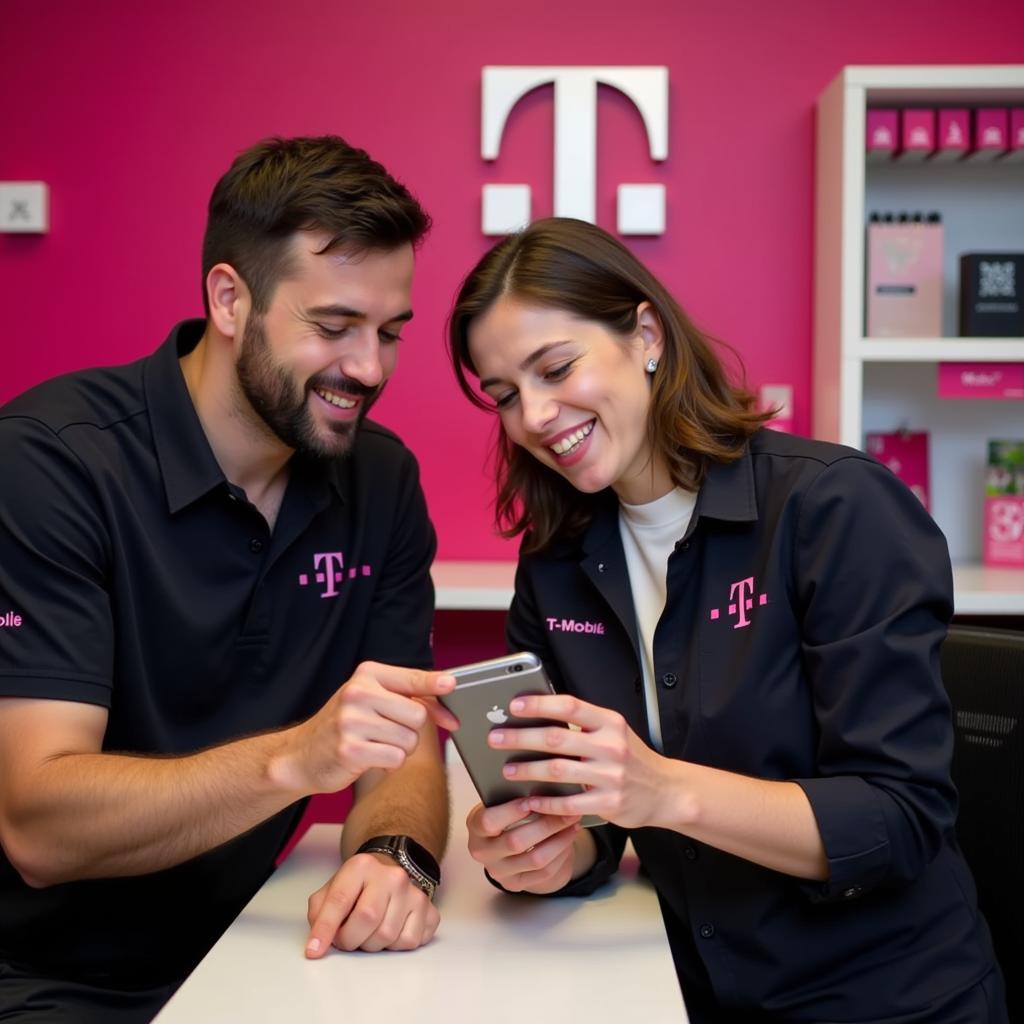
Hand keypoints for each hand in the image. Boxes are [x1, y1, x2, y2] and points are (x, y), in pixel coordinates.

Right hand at [281, 663, 456, 795]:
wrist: (301, 755)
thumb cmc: (344, 726)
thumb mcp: (371, 700)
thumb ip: (409, 699)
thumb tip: (449, 713)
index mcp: (367, 675)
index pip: (411, 677)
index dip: (435, 683)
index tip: (452, 683)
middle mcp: (358, 692)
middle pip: (417, 715)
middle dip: (411, 730)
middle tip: (389, 732)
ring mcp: (352, 721)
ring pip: (409, 739)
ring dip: (400, 749)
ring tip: (376, 745)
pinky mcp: (351, 749)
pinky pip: (396, 758)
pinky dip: (390, 763)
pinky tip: (371, 758)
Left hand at [305, 852, 438, 955]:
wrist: (389, 873)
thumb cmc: (358, 887)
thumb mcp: (332, 889)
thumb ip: (319, 912)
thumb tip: (317, 943)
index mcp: (362, 866)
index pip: (340, 900)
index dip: (325, 929)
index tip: (314, 950)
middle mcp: (392, 876)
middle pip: (367, 920)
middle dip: (350, 939)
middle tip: (346, 938)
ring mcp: (414, 892)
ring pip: (388, 936)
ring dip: (371, 944)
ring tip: (369, 932)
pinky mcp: (429, 909)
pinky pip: (409, 942)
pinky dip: (395, 946)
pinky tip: (390, 931)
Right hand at [465, 798, 583, 893]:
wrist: (509, 845)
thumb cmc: (507, 813)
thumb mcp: (501, 802)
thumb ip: (512, 795)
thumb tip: (540, 779)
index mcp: (475, 827)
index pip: (488, 821)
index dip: (511, 811)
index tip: (533, 799)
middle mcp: (482, 852)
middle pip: (516, 842)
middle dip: (546, 823)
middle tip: (567, 808)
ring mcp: (499, 872)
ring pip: (535, 859)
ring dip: (559, 839)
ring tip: (573, 821)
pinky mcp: (517, 884)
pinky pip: (545, 872)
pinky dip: (561, 853)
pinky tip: (570, 836)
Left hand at [489, 694, 670, 829]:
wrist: (667, 791)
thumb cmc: (631, 758)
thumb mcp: (613, 731)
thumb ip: (583, 724)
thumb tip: (538, 713)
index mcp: (609, 721)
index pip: (570, 706)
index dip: (539, 704)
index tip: (514, 705)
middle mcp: (611, 745)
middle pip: (556, 739)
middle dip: (520, 738)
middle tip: (495, 738)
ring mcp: (611, 776)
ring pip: (557, 771)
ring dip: (527, 771)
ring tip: (506, 771)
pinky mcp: (610, 803)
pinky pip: (569, 804)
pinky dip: (546, 802)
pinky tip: (530, 801)